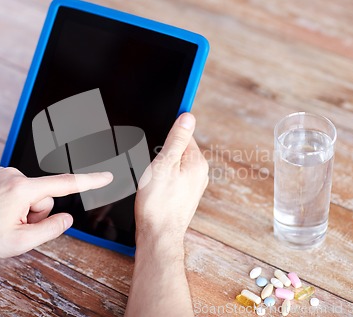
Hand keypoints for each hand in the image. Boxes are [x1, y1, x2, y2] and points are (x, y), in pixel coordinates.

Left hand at [0, 167, 112, 259]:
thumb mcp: (20, 243)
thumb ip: (51, 229)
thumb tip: (67, 218)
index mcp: (22, 189)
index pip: (65, 184)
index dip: (90, 181)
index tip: (107, 176)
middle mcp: (12, 175)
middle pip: (43, 196)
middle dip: (35, 213)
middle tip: (14, 226)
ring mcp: (0, 172)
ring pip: (28, 192)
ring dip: (21, 208)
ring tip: (0, 220)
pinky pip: (13, 187)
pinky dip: (9, 201)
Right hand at [134, 113, 208, 245]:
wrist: (158, 235)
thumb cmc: (158, 203)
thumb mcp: (164, 164)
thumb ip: (176, 139)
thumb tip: (188, 117)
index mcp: (197, 162)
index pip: (185, 135)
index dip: (168, 136)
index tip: (158, 146)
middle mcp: (200, 174)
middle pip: (179, 150)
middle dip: (163, 154)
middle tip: (152, 169)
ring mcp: (193, 186)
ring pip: (175, 166)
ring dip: (161, 169)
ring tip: (153, 183)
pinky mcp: (185, 196)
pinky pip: (174, 179)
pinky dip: (163, 180)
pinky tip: (155, 191)